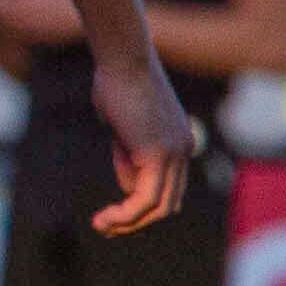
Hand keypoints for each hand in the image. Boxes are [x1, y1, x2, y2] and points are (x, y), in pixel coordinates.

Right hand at [88, 50, 197, 233]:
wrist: (123, 59)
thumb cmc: (116, 84)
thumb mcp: (123, 128)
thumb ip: (129, 157)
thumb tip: (128, 188)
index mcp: (179, 142)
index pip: (169, 188)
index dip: (143, 207)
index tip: (113, 213)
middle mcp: (184, 150)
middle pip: (168, 203)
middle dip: (137, 221)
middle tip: (106, 227)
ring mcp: (174, 153)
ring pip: (159, 206)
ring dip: (129, 222)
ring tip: (101, 225)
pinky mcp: (157, 153)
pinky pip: (145, 198)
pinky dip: (126, 214)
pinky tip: (105, 217)